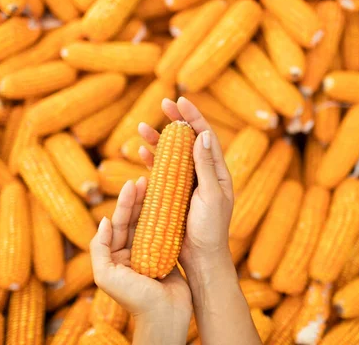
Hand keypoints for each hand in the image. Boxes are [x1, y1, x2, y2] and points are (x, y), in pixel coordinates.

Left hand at [89, 178, 191, 342]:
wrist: (165, 316)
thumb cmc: (134, 299)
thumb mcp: (105, 275)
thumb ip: (100, 248)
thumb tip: (104, 221)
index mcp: (115, 256)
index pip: (118, 223)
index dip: (124, 203)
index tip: (132, 183)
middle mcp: (131, 252)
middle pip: (134, 219)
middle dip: (138, 199)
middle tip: (144, 179)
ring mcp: (150, 253)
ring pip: (150, 223)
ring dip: (152, 204)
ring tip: (156, 185)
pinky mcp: (167, 255)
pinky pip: (166, 232)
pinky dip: (168, 217)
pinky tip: (172, 203)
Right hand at [137, 96, 233, 270]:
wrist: (201, 259)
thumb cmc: (211, 229)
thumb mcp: (211, 196)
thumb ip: (205, 166)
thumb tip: (202, 135)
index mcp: (217, 171)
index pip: (205, 136)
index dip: (194, 116)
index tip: (180, 100)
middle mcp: (203, 174)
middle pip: (188, 140)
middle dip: (175, 121)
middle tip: (162, 104)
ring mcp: (188, 184)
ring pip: (172, 155)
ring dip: (158, 140)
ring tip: (141, 127)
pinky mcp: (173, 196)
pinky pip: (162, 174)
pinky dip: (152, 162)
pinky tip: (141, 153)